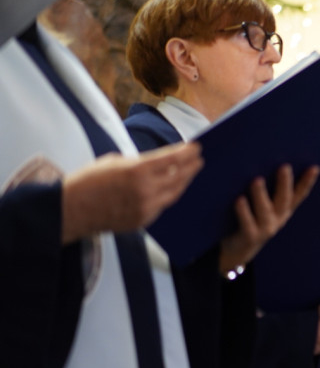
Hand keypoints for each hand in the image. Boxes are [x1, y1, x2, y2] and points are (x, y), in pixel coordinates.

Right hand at [61, 142, 202, 242]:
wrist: (73, 209)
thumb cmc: (88, 181)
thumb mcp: (114, 162)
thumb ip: (139, 163)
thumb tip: (156, 165)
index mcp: (137, 170)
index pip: (171, 159)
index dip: (185, 153)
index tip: (195, 148)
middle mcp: (146, 189)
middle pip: (178, 176)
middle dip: (190, 167)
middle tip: (198, 160)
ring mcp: (147, 207)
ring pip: (174, 193)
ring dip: (184, 181)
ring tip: (191, 173)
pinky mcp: (144, 220)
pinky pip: (163, 205)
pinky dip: (170, 195)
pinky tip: (174, 189)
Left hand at [218, 164, 319, 273]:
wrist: (238, 250)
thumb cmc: (248, 219)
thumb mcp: (261, 205)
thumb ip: (265, 189)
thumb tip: (260, 162)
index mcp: (284, 210)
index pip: (299, 194)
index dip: (307, 182)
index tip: (314, 167)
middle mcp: (278, 219)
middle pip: (284, 200)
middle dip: (285, 184)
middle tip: (284, 167)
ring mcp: (266, 229)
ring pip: (265, 211)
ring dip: (261, 195)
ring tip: (257, 179)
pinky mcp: (250, 236)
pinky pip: (247, 223)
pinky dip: (244, 212)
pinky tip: (239, 199)